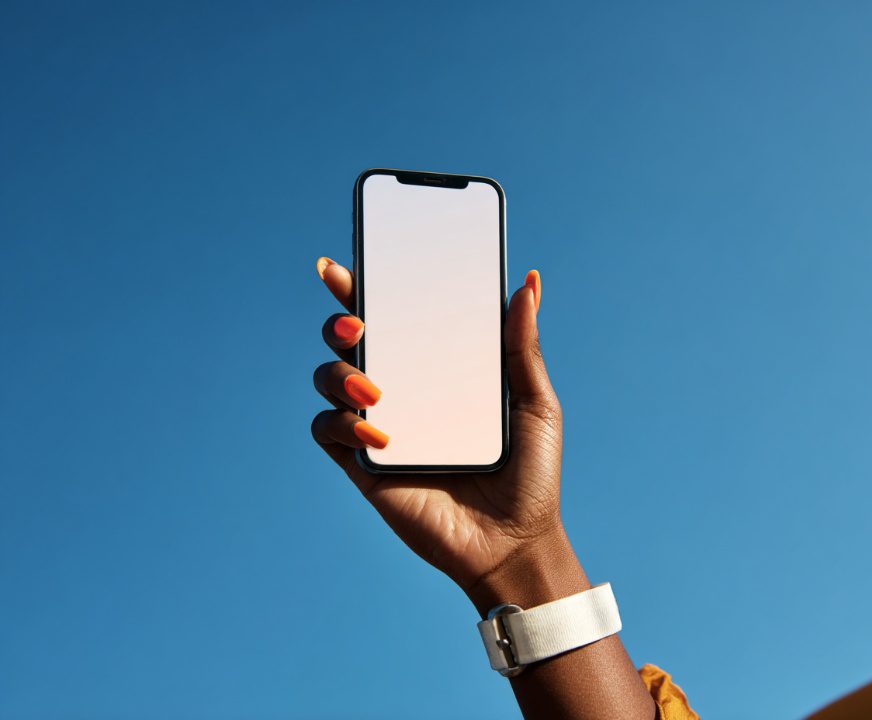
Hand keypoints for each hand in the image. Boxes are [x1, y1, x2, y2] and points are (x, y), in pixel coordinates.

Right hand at [310, 257, 573, 609]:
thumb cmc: (531, 474)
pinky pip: (327, 431)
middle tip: (358, 325)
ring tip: (373, 389)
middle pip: (349, 343)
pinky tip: (378, 434)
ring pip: (328, 381)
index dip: (362, 289)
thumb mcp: (536, 403)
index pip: (395, 319)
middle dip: (339, 323)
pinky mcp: (363, 467)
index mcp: (438, 369)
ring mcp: (379, 428)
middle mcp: (403, 392)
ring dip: (337, 374)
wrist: (515, 542)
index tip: (344, 265)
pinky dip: (340, 424)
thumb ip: (523, 346)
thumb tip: (528, 283)